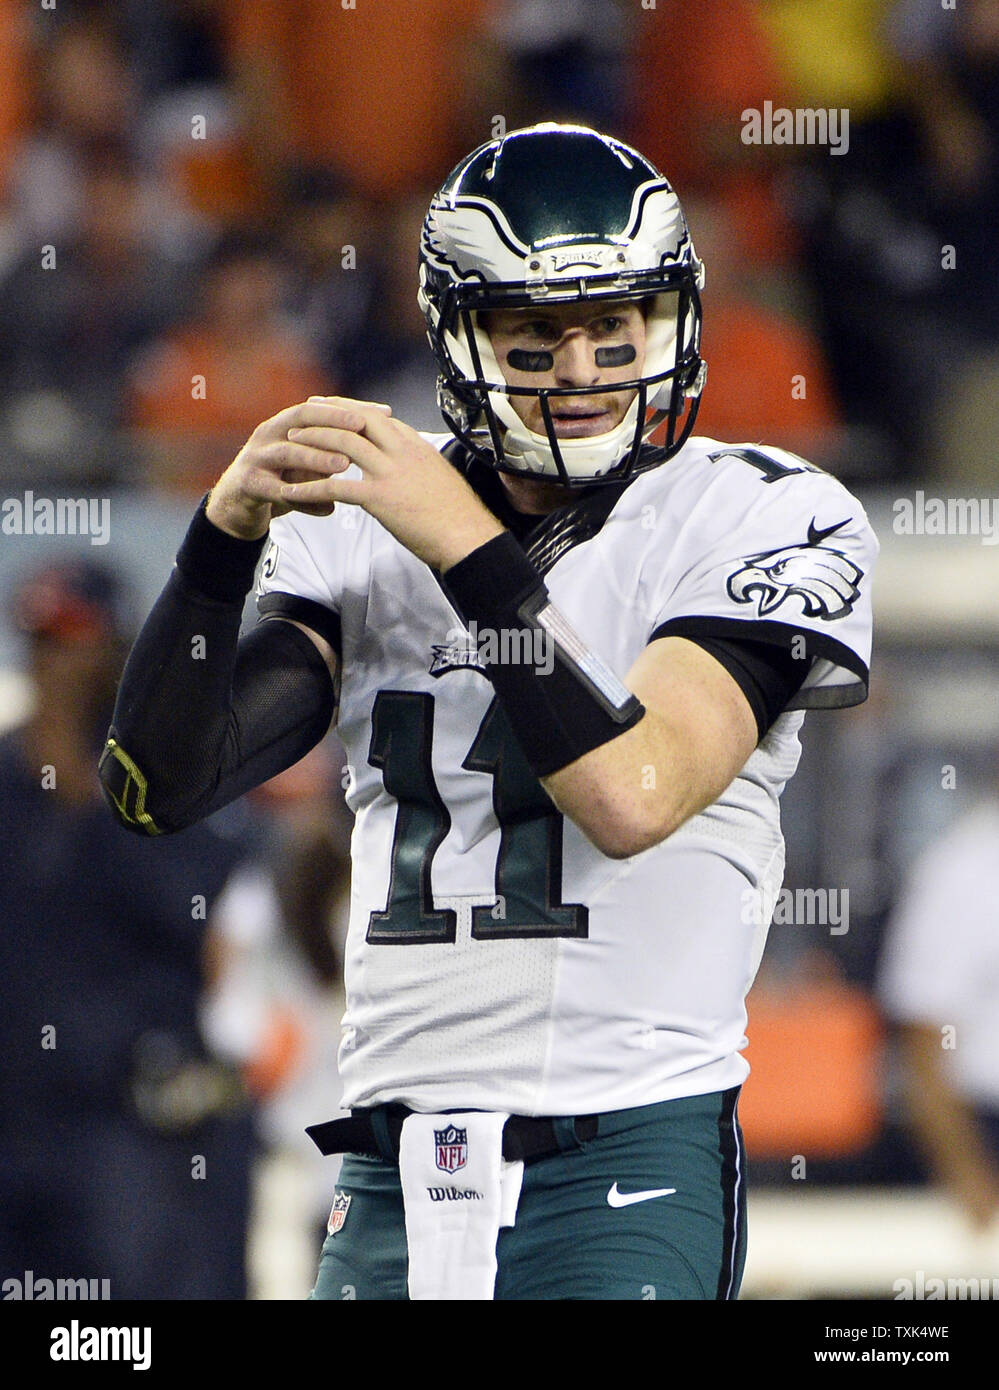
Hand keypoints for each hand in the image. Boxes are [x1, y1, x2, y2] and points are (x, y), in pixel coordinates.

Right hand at [205, 396, 393, 540]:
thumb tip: (380, 448)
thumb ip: (335, 454)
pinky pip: (275, 491)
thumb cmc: (279, 479)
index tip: (381, 412)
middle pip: (301, 420)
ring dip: (316, 458)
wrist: (236, 505)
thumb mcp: (309, 465)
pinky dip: (300, 499)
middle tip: (362, 428)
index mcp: (285, 424)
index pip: (319, 406)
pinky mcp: (247, 485)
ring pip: (287, 453)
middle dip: (332, 421)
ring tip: (343, 466)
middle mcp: (268, 434)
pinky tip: (326, 508)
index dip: (349, 408)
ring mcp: (255, 458)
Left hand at [281, 398, 504, 570]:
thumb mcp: (439, 477)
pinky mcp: (381, 498)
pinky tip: (291, 494)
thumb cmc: (458, 515)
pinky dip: (309, 489)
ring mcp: (391, 473)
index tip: (328, 405)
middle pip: (356, 420)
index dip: (348, 409)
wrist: (468, 537)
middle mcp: (402, 451)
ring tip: (290, 444)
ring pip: (343, 445)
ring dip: (312, 442)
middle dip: (325, 414)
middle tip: (301, 414)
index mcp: (416, 445)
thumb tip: (409, 465)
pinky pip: (335, 487)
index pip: (376, 417)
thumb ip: (418, 465)